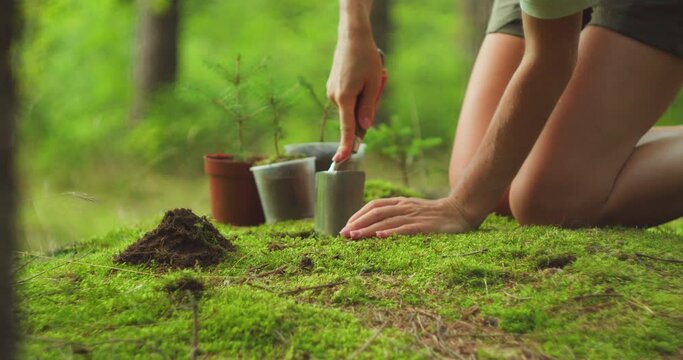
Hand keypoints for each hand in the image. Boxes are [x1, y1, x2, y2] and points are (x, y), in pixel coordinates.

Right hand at [327, 34, 386, 162]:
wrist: (352, 37)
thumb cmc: (366, 58)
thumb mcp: (375, 83)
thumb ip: (369, 108)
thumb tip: (364, 127)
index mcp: (345, 98)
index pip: (347, 128)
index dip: (346, 145)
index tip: (340, 160)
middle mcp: (335, 98)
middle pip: (356, 115)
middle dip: (370, 105)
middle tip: (380, 81)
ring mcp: (332, 93)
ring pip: (354, 106)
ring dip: (367, 96)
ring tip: (372, 74)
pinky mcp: (334, 88)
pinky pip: (350, 98)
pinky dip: (360, 90)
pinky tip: (363, 73)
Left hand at [340, 196, 475, 238]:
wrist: (461, 211)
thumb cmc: (434, 215)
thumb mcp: (412, 211)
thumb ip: (396, 216)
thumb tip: (375, 227)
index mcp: (400, 203)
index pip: (374, 206)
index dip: (358, 215)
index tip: (346, 227)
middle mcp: (404, 207)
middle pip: (376, 213)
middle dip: (358, 224)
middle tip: (343, 235)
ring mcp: (414, 215)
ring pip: (387, 221)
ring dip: (368, 229)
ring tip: (354, 237)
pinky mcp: (425, 226)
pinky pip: (405, 229)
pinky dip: (391, 232)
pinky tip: (380, 237)